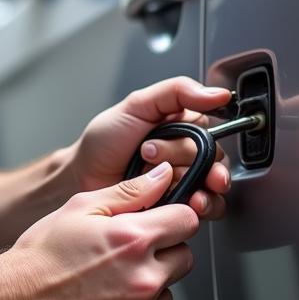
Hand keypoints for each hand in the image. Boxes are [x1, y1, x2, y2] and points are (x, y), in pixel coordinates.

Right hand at [5, 161, 199, 299]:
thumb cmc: (42, 256)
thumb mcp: (80, 208)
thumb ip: (130, 191)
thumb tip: (163, 176)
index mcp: (134, 239)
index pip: (188, 220)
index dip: (173, 219)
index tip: (158, 224)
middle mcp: (144, 278)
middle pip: (184, 258)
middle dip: (162, 253)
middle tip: (125, 255)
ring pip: (167, 293)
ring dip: (148, 286)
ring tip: (108, 283)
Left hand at [69, 77, 232, 218]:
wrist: (82, 176)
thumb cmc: (105, 141)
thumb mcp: (137, 104)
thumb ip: (177, 92)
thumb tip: (216, 94)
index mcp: (183, 126)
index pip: (213, 130)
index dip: (201, 138)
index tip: (183, 138)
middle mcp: (188, 153)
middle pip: (213, 158)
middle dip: (184, 160)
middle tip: (152, 157)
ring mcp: (185, 180)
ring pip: (214, 185)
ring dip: (201, 187)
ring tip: (176, 185)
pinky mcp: (180, 205)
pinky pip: (207, 207)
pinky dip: (201, 206)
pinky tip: (186, 202)